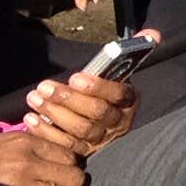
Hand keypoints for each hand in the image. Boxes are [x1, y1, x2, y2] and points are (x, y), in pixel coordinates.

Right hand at [0, 130, 87, 185]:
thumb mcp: (4, 141)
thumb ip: (32, 144)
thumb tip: (58, 153)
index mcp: (27, 142)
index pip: (69, 154)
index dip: (71, 165)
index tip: (66, 171)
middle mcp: (29, 160)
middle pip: (74, 175)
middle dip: (74, 183)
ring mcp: (24, 183)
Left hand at [19, 63, 138, 160]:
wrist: (92, 118)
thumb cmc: (100, 90)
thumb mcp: (114, 71)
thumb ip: (131, 51)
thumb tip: (153, 33)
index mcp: (129, 102)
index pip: (119, 95)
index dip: (98, 87)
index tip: (75, 76)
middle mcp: (118, 124)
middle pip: (97, 114)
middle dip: (69, 99)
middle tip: (46, 86)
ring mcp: (100, 140)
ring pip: (80, 130)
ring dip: (55, 113)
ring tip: (35, 97)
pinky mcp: (82, 152)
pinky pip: (65, 146)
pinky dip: (47, 132)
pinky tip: (32, 117)